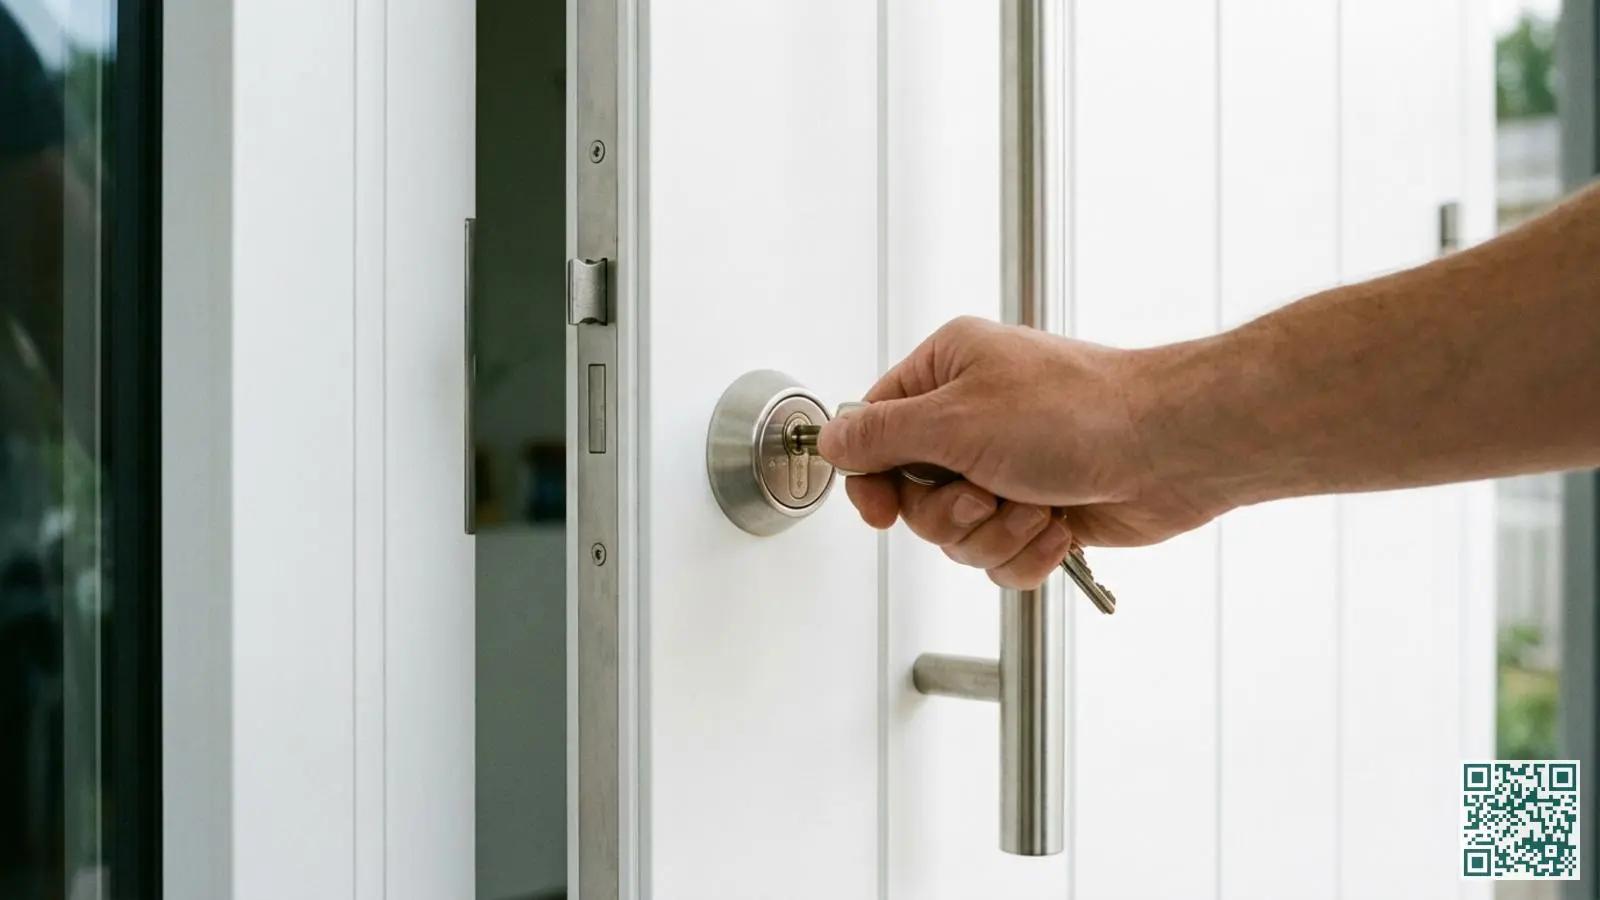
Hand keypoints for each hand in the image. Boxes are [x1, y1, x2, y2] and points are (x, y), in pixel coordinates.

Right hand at [816, 316, 1225, 587]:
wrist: (1172, 450)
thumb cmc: (1081, 413)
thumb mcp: (956, 419)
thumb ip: (880, 436)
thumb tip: (830, 439)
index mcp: (947, 372)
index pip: (874, 432)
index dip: (873, 480)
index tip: (883, 509)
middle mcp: (973, 417)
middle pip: (913, 496)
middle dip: (951, 514)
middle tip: (984, 494)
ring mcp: (1008, 465)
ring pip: (956, 534)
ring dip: (994, 533)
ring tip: (1033, 507)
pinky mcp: (1039, 508)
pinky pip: (999, 556)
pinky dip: (1026, 552)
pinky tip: (1057, 527)